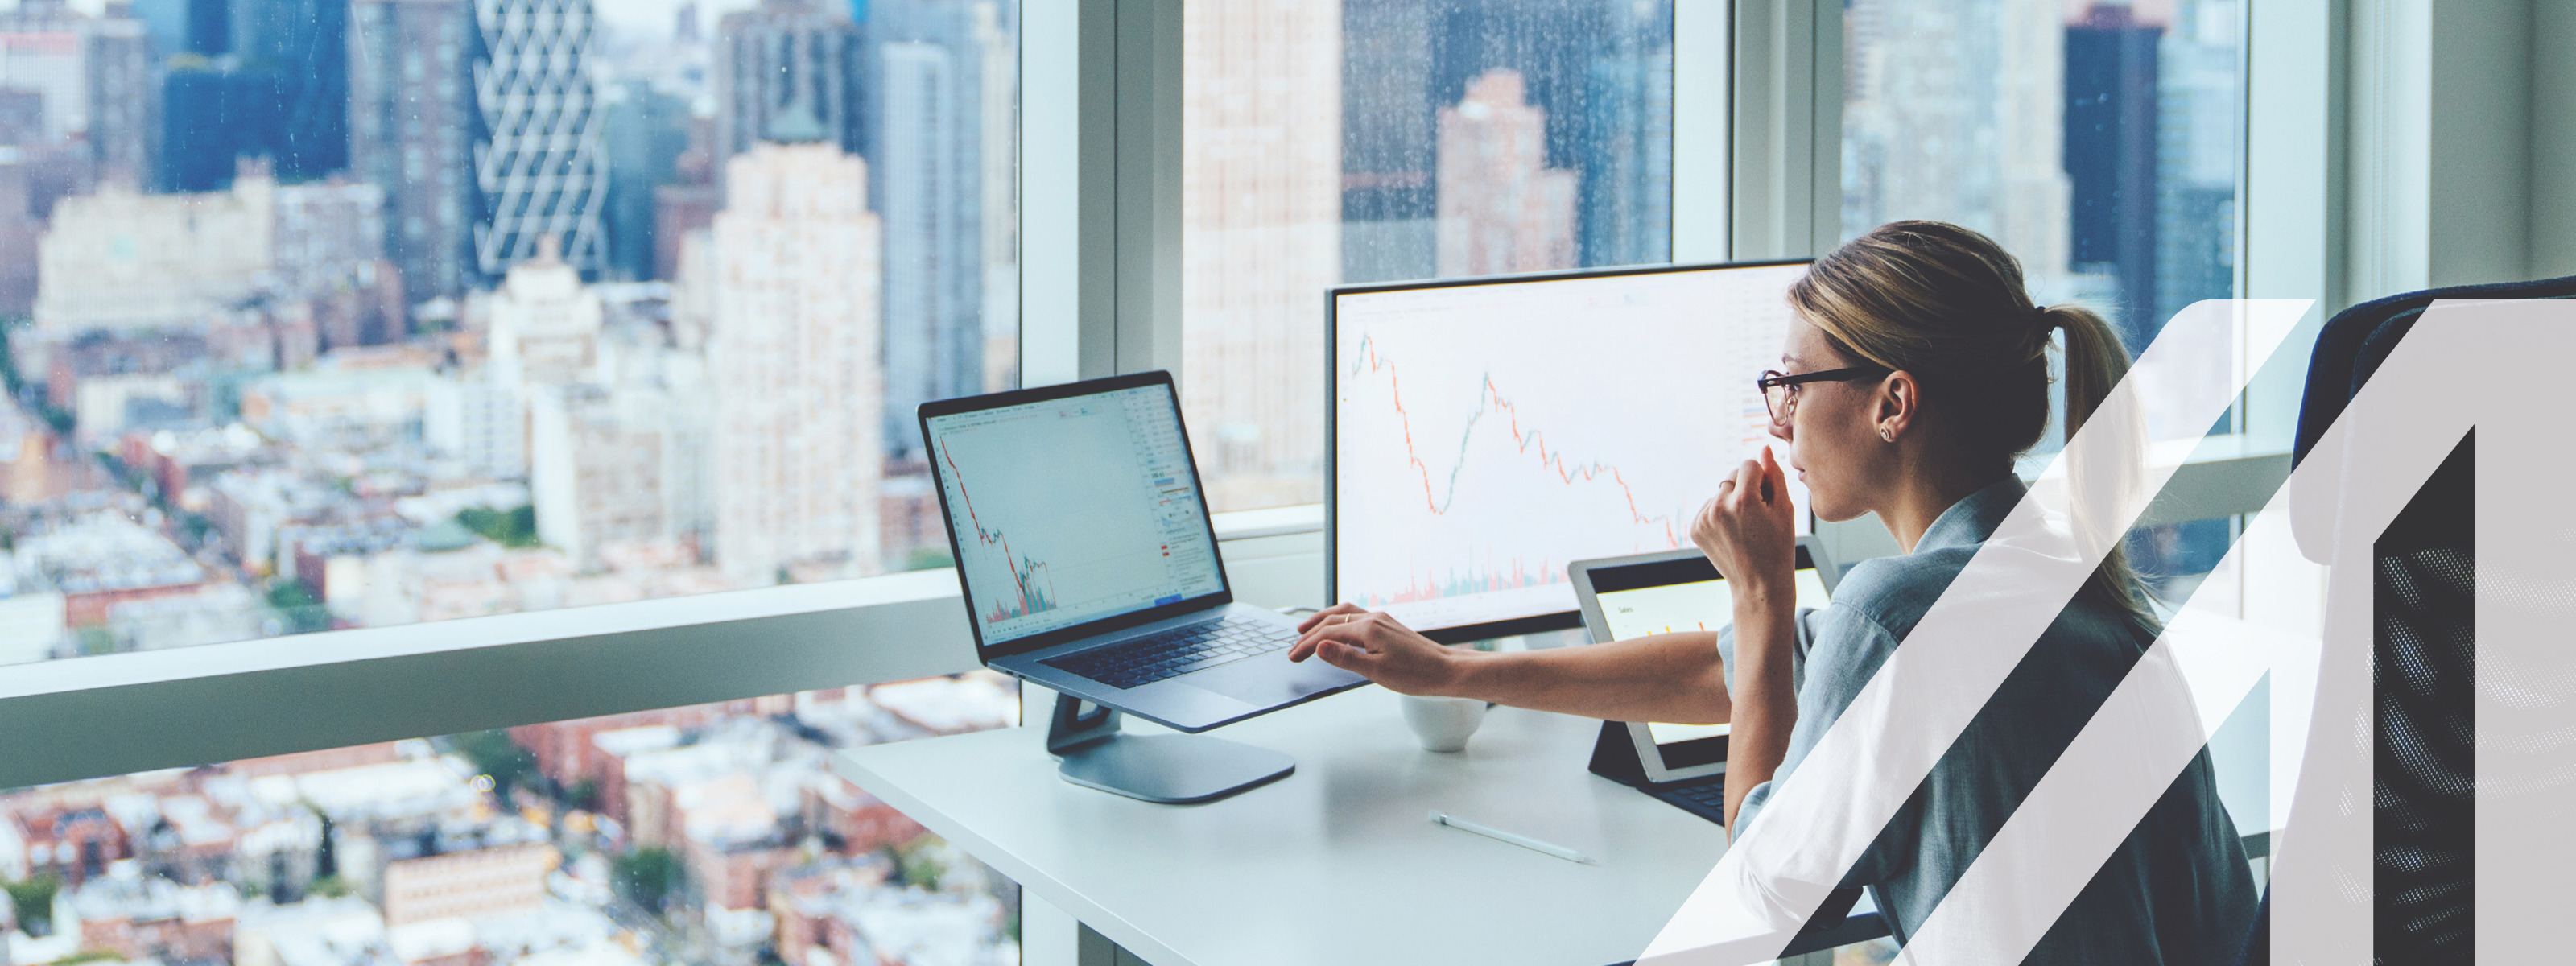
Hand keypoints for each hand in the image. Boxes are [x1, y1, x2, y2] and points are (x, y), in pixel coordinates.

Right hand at [1290, 604, 1467, 695]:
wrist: (1445, 670)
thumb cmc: (1416, 674)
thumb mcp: (1376, 672)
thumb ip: (1345, 658)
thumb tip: (1319, 647)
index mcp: (1368, 629)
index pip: (1327, 634)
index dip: (1307, 646)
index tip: (1293, 657)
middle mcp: (1373, 619)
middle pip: (1332, 620)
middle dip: (1309, 633)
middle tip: (1293, 648)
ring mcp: (1381, 620)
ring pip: (1343, 613)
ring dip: (1322, 620)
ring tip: (1306, 629)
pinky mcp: (1388, 625)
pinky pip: (1356, 616)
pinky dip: (1339, 620)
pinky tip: (1339, 628)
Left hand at [1691, 447, 1796, 601]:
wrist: (1759, 585)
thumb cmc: (1778, 547)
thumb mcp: (1784, 510)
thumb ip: (1775, 475)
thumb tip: (1764, 449)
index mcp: (1743, 500)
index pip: (1749, 464)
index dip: (1762, 478)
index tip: (1767, 497)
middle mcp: (1719, 507)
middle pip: (1732, 476)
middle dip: (1746, 487)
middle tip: (1758, 515)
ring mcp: (1704, 519)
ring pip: (1720, 492)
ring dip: (1732, 501)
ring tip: (1745, 527)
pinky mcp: (1695, 528)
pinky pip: (1709, 507)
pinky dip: (1720, 514)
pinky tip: (1733, 532)